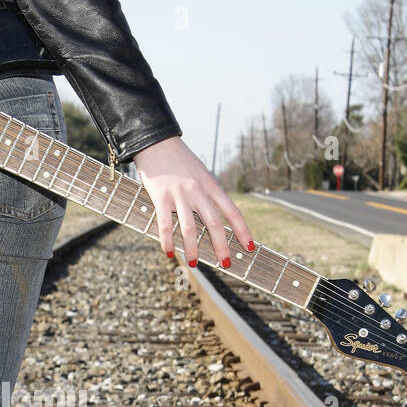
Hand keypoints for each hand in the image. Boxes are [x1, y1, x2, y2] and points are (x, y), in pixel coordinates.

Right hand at [133, 134, 253, 266]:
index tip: (249, 247)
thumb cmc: (179, 160)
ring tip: (194, 264)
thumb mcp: (200, 173)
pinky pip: (164, 224)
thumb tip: (212, 218)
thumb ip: (207, 193)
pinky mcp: (160, 197)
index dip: (243, 230)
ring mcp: (179, 195)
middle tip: (226, 264)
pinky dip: (168, 241)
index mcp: (211, 185)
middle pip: (214, 224)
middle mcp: (198, 191)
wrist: (156, 142)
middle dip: (221, 247)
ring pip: (189, 228)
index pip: (232, 211)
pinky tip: (170, 253)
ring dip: (193, 250)